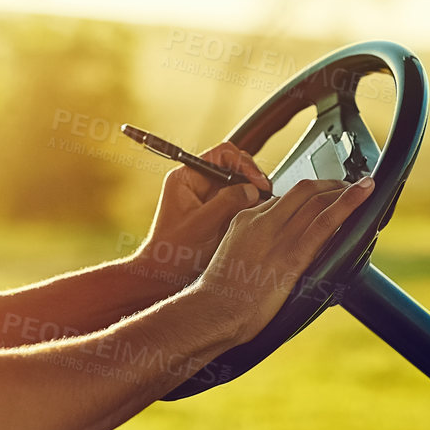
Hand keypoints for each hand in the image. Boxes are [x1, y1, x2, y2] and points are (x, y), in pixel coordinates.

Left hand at [127, 141, 274, 291]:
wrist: (164, 274)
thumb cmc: (173, 252)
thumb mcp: (202, 225)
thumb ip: (227, 203)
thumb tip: (252, 189)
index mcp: (187, 177)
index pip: (222, 154)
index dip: (243, 164)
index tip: (257, 183)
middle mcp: (197, 183)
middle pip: (233, 166)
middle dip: (251, 178)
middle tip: (264, 195)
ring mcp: (207, 197)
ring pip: (238, 183)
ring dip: (252, 193)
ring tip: (261, 207)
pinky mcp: (216, 211)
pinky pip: (238, 200)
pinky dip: (249, 206)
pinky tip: (255, 216)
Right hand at [196, 175, 375, 345]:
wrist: (212, 313)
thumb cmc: (221, 298)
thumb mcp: (232, 260)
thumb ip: (253, 248)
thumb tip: (274, 253)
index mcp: (245, 220)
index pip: (282, 199)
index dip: (307, 198)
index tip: (320, 201)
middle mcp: (262, 221)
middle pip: (302, 191)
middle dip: (329, 185)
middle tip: (347, 187)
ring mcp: (277, 236)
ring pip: (316, 200)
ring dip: (344, 190)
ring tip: (363, 186)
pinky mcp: (292, 256)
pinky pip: (325, 222)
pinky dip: (348, 204)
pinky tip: (364, 193)